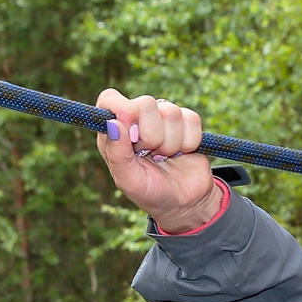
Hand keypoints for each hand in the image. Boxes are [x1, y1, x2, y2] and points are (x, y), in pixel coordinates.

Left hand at [96, 91, 216, 231]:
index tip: (132, 135)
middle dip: (151, 136)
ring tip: (166, 157)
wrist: (183, 203)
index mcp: (115, 129)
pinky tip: (182, 153)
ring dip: (171, 143)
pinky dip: (188, 142)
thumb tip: (113, 123)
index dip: (122, 111)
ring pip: (170, 112)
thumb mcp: (127, 180)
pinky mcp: (187, 121)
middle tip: (151, 154)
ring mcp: (163, 117)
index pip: (110, 99)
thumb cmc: (149, 192)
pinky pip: (191, 119)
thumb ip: (116, 153)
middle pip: (145, 103)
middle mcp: (137, 118)